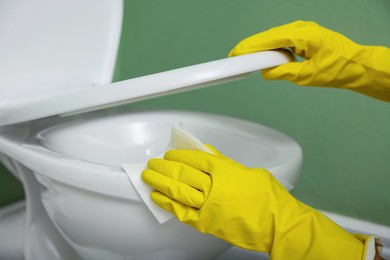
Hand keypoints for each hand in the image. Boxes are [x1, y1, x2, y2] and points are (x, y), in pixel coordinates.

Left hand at [142, 145, 366, 258]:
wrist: (276, 224)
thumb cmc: (268, 196)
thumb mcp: (248, 171)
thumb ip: (225, 162)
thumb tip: (208, 153)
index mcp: (225, 170)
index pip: (195, 158)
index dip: (179, 154)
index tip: (170, 153)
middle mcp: (213, 186)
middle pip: (182, 172)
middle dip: (164, 166)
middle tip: (153, 162)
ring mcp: (208, 205)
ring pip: (178, 190)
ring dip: (160, 181)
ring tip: (148, 175)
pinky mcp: (206, 223)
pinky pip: (182, 212)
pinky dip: (167, 204)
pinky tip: (156, 196)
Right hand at [229, 20, 389, 100]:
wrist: (357, 66)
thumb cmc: (338, 69)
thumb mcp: (307, 76)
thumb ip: (283, 73)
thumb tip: (265, 72)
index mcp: (304, 35)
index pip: (270, 38)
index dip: (250, 46)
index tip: (236, 53)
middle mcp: (302, 28)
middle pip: (269, 35)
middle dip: (252, 46)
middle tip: (236, 57)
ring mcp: (303, 31)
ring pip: (275, 37)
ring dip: (261, 48)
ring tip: (246, 59)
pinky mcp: (304, 37)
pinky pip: (283, 40)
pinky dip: (272, 48)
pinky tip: (264, 56)